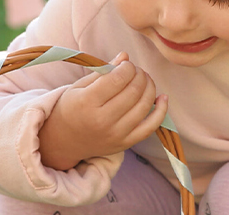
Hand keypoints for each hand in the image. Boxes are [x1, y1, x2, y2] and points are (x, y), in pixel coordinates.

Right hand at [37, 52, 169, 170]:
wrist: (66, 139)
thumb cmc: (73, 107)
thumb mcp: (80, 86)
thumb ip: (103, 71)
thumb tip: (126, 56)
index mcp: (87, 102)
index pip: (117, 79)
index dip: (128, 68)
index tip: (127, 64)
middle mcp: (102, 120)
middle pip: (133, 92)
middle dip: (140, 76)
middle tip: (137, 71)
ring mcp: (116, 134)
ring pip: (144, 106)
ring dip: (150, 88)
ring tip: (145, 80)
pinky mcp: (126, 143)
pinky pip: (151, 127)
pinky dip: (161, 111)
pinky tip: (163, 97)